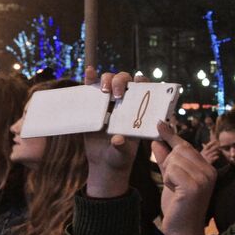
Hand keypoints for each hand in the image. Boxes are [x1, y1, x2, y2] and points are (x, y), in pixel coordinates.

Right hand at [82, 67, 142, 197]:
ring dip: (107, 79)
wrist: (103, 162)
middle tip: (116, 94)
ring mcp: (108, 103)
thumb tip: (117, 139)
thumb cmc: (119, 157)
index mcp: (138, 111)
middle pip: (125, 81)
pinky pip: (92, 89)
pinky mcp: (93, 106)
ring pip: (109, 80)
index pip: (144, 90)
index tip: (139, 82)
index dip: (143, 82)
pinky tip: (89, 71)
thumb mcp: (123, 154)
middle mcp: (124, 103)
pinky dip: (90, 78)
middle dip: (121, 81)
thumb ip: (122, 147)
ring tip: (104, 90)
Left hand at [153, 121, 217, 234]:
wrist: (182, 230)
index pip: (186, 146)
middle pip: (179, 150)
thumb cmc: (178, 206)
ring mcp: (203, 178)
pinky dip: (168, 180)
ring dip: (168, 174)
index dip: (172, 135)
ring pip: (174, 160)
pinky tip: (175, 192)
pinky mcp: (194, 186)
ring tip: (176, 189)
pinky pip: (172, 171)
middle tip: (172, 182)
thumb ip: (166, 160)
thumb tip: (157, 141)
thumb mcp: (170, 179)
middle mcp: (209, 171)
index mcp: (207, 168)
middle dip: (169, 163)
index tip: (160, 123)